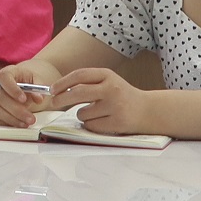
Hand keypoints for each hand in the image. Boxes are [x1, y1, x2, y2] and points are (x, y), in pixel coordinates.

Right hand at [0, 76, 49, 127]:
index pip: (4, 77)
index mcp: (8, 72)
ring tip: (26, 123)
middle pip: (0, 96)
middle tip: (30, 118)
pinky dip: (4, 122)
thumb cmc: (32, 81)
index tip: (24, 99)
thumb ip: (39, 88)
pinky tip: (17, 124)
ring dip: (10, 118)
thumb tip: (38, 98)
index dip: (12, 89)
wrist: (29, 85)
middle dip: (16, 110)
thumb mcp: (39, 80)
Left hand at [41, 67, 156, 134]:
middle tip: (54, 102)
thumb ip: (88, 83)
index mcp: (108, 75)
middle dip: (61, 99)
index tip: (52, 89)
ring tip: (96, 113)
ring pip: (82, 113)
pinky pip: (91, 125)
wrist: (148, 110)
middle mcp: (111, 88)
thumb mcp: (108, 81)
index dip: (62, 82)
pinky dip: (91, 125)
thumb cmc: (122, 96)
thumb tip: (59, 91)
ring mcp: (115, 106)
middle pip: (77, 93)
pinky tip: (103, 121)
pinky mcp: (116, 122)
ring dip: (82, 115)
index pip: (80, 75)